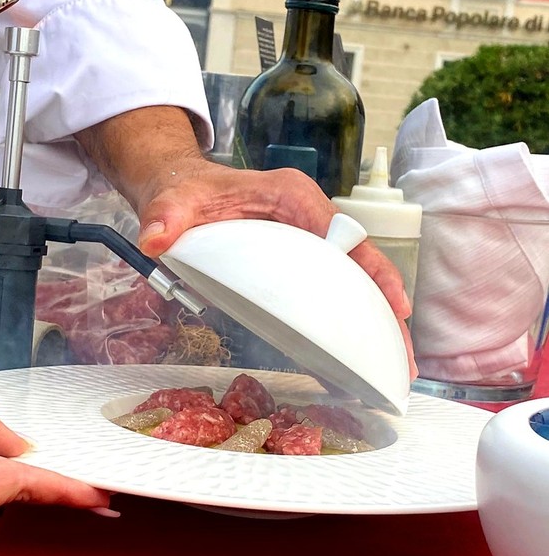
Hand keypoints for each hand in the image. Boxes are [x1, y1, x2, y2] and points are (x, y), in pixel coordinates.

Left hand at [0, 312, 109, 525]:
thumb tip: (18, 448)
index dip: (11, 461)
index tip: (43, 464)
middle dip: (36, 481)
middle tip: (85, 486)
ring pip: (3, 493)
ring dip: (54, 489)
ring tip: (95, 489)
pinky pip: (13, 490)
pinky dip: (57, 490)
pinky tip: (87, 491)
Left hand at [134, 157, 417, 379]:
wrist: (181, 189)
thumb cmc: (188, 191)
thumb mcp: (175, 202)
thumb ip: (165, 217)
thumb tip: (155, 237)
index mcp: (291, 196)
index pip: (343, 232)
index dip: (373, 269)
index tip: (394, 304)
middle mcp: (309, 216)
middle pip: (360, 262)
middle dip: (387, 308)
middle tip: (401, 358)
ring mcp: (309, 238)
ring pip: (354, 279)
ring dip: (375, 320)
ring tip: (392, 366)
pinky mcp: (301, 258)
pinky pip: (334, 287)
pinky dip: (349, 318)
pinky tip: (355, 354)